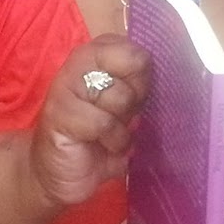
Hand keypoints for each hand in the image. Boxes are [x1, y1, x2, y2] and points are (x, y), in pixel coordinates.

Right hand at [24, 36, 150, 209]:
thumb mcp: (122, 111)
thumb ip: (138, 89)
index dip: (141, 74)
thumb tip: (169, 78)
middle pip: (132, 63)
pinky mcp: (59, 114)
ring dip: (124, 126)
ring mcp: (65, 86)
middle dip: (136, 98)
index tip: (134, 97)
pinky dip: (113, 141)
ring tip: (112, 137)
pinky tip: (104, 148)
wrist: (55, 176)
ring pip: (120, 95)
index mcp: (94, 57)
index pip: (131, 47)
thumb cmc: (94, 140)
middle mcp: (77, 63)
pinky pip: (103, 122)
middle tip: (122, 118)